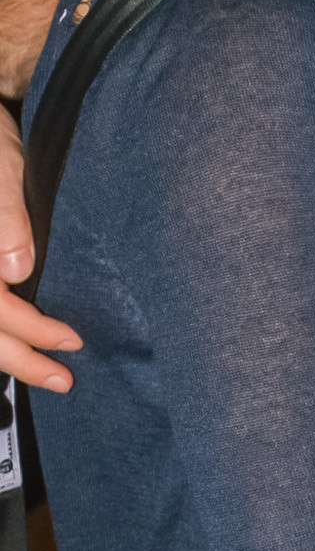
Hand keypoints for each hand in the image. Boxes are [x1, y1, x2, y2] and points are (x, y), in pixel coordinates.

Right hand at [0, 103, 80, 391]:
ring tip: (48, 376)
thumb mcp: (4, 171)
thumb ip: (8, 219)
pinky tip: (24, 348)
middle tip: (64, 380)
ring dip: (9, 355)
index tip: (71, 341)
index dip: (29, 330)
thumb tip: (18, 271)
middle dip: (19, 359)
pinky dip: (4, 334)